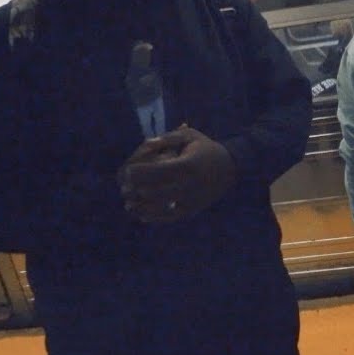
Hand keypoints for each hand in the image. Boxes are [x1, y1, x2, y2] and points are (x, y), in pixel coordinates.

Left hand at [117, 125, 236, 223]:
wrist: (230, 168)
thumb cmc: (205, 149)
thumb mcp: (189, 136)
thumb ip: (167, 139)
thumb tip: (145, 143)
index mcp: (187, 165)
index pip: (158, 171)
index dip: (140, 173)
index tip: (128, 171)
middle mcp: (189, 184)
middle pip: (156, 191)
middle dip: (137, 191)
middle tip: (123, 189)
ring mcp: (191, 199)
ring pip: (161, 208)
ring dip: (142, 207)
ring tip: (128, 204)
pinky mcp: (192, 209)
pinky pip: (171, 217)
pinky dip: (155, 218)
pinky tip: (142, 215)